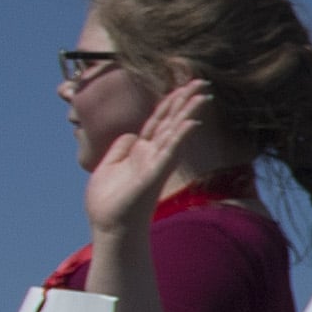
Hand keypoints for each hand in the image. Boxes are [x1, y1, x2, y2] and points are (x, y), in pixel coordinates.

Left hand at [84, 75, 224, 247]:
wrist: (109, 228)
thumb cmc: (109, 203)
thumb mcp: (109, 167)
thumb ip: (121, 149)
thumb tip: (131, 135)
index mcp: (141, 151)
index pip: (159, 121)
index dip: (170, 102)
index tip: (184, 85)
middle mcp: (153, 155)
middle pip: (171, 121)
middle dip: (185, 101)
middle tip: (202, 82)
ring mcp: (156, 164)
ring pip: (175, 132)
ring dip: (189, 113)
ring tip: (202, 95)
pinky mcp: (154, 175)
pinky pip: (170, 152)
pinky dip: (181, 136)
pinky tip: (192, 123)